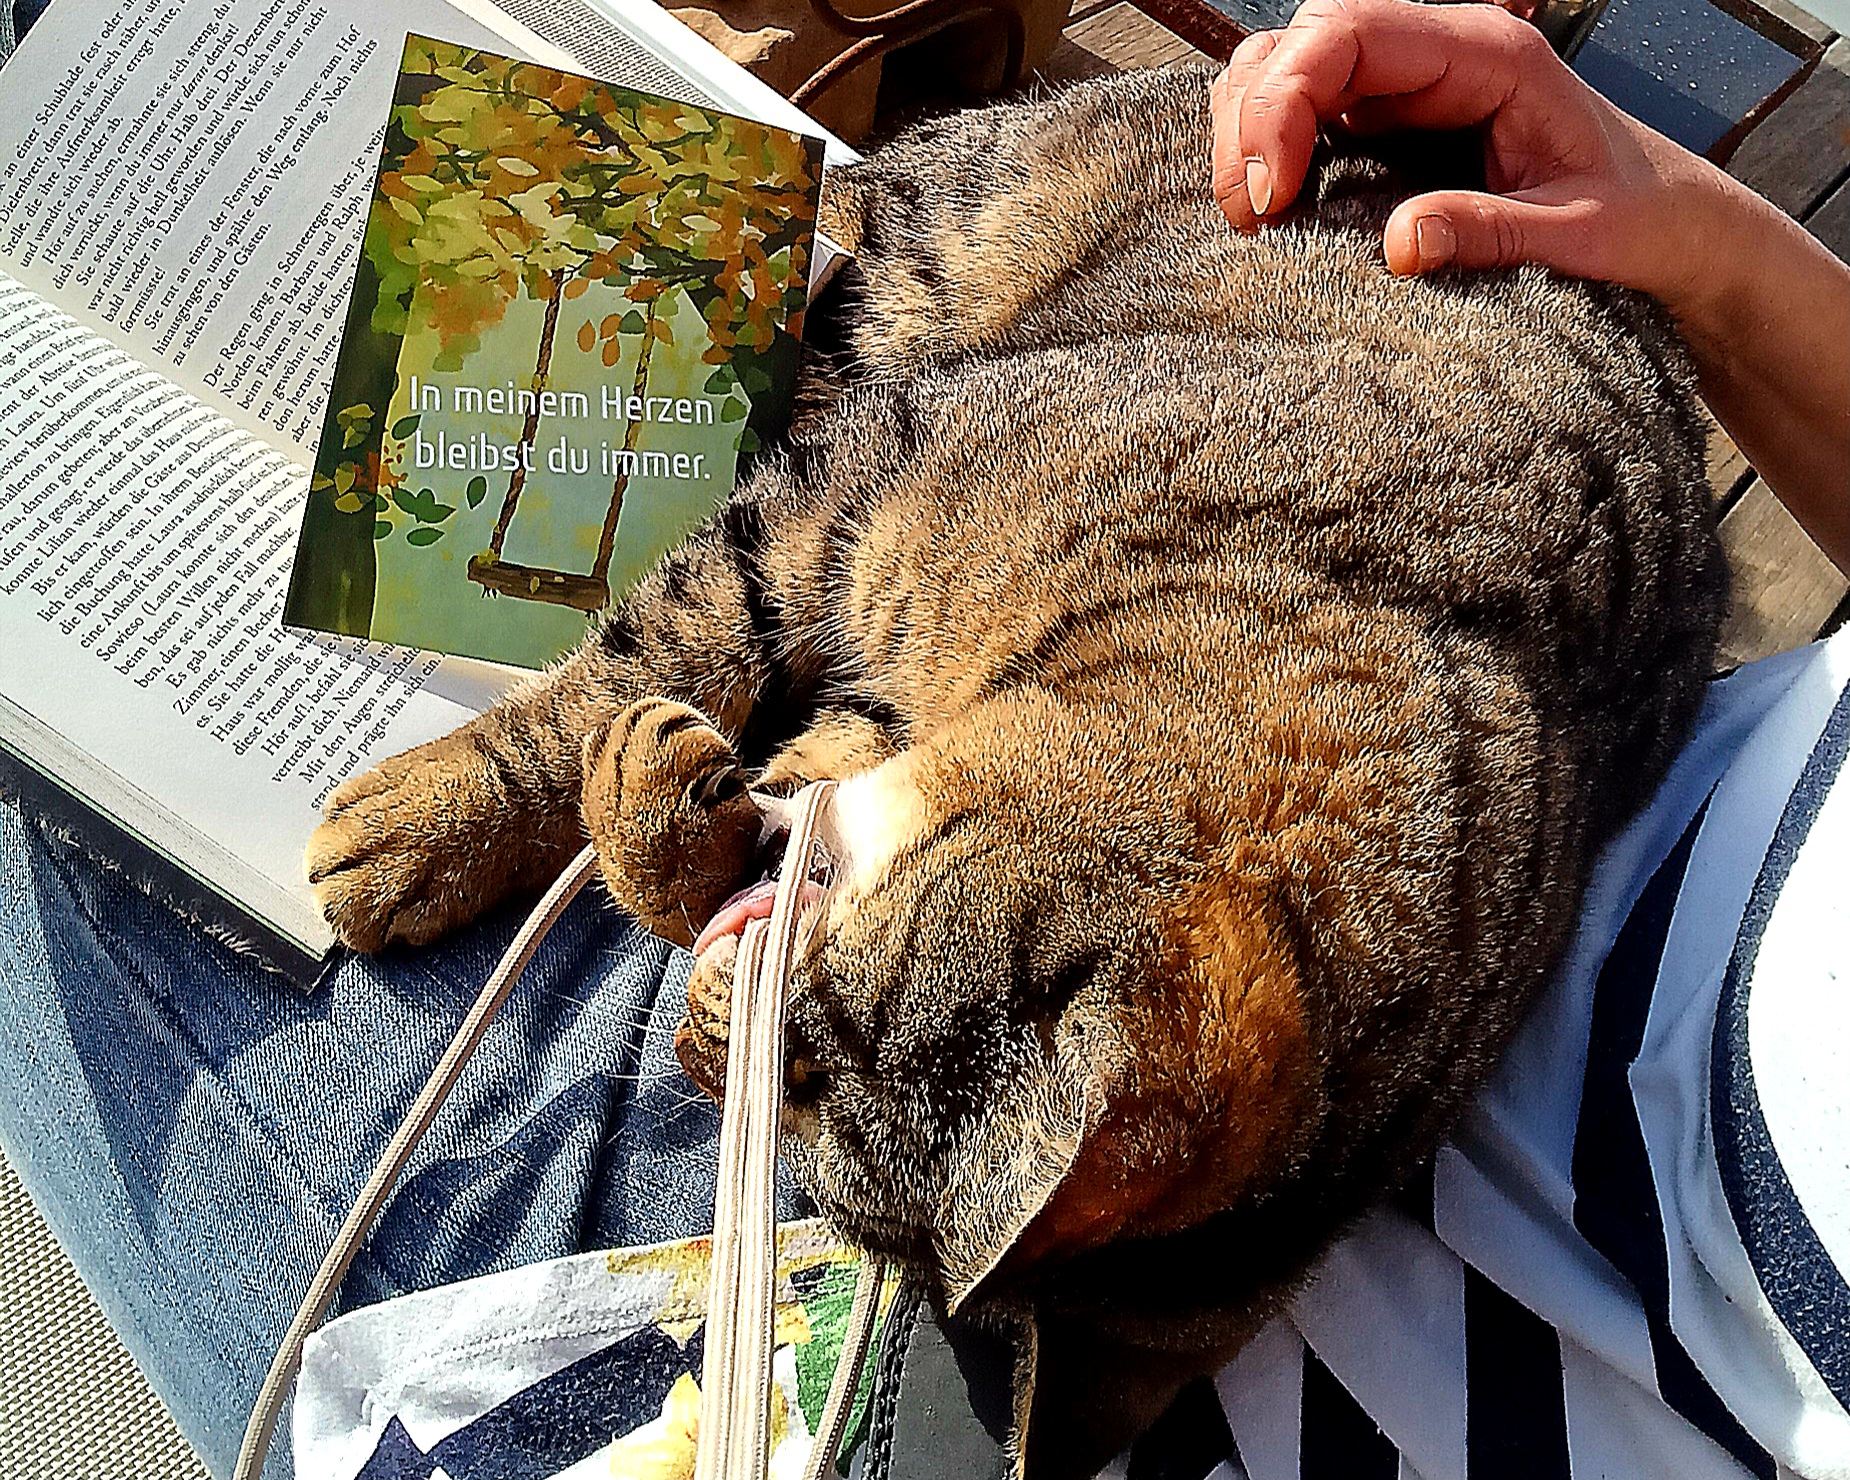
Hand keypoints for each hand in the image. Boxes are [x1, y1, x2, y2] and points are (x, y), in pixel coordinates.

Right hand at [1208, 0, 1849, 574]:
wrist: (1668, 223)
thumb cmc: (1635, 217)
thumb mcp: (1577, 233)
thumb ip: (1492, 230)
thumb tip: (1399, 242)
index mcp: (1486, 51)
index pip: (1347, 33)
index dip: (1285, 101)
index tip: (1273, 194)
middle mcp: (1437, 52)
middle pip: (1299, 43)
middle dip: (1252, 121)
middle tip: (1251, 218)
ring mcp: (1406, 85)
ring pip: (1286, 69)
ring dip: (1248, 133)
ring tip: (1255, 216)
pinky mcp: (1389, 125)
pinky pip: (1304, 113)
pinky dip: (1267, 151)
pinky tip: (1274, 208)